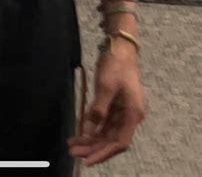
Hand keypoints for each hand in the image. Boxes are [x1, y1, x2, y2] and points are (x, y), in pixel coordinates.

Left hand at [68, 41, 145, 166]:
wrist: (121, 45)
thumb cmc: (116, 64)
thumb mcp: (106, 86)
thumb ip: (99, 109)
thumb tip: (89, 130)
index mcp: (133, 114)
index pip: (119, 142)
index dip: (103, 153)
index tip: (87, 160)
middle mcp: (129, 116)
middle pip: (111, 140)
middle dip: (93, 148)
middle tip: (73, 152)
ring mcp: (122, 111)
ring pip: (106, 133)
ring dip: (90, 140)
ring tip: (73, 144)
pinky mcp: (115, 106)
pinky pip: (103, 123)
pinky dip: (92, 129)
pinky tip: (80, 132)